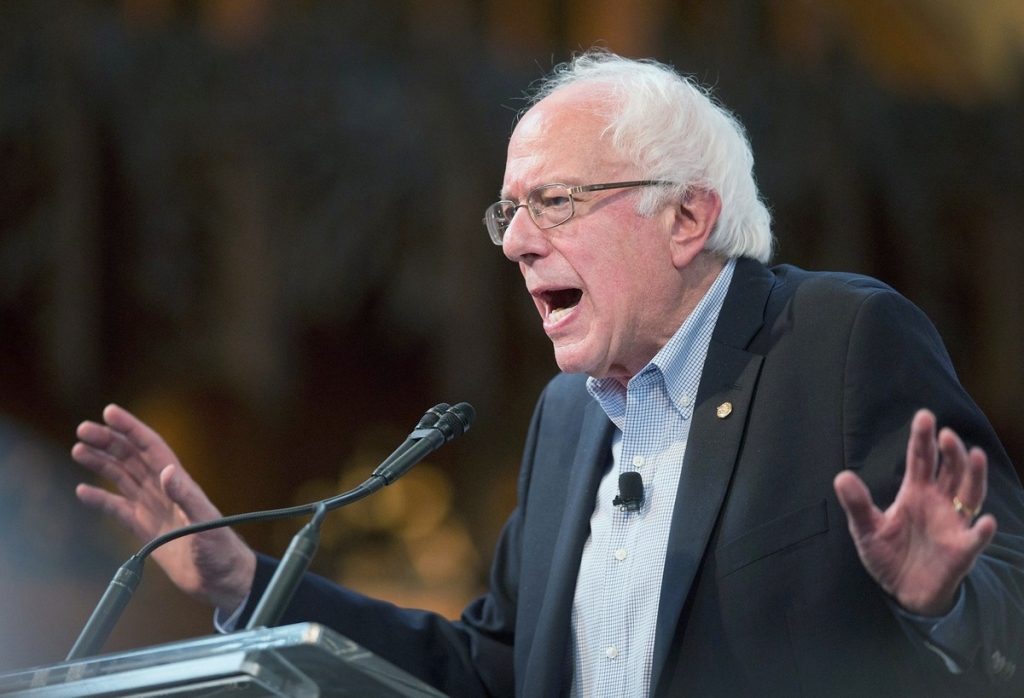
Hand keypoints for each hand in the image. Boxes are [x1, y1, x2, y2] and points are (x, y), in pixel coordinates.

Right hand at [72, 404, 256, 612]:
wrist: (221, 580)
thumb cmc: (221, 550)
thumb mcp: (206, 522)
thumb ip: (187, 496)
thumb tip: (167, 472)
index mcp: (179, 482)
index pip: (151, 447)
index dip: (131, 428)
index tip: (109, 412)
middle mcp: (164, 491)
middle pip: (132, 458)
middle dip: (109, 441)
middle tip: (83, 429)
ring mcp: (154, 509)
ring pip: (122, 478)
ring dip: (101, 463)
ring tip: (78, 450)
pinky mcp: (146, 529)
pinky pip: (118, 509)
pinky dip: (100, 500)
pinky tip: (83, 491)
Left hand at [834, 409, 996, 615]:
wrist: (903, 590)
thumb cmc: (888, 554)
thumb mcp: (866, 529)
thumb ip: (857, 504)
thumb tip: (842, 477)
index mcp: (914, 493)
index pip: (921, 460)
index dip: (923, 439)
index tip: (925, 416)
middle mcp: (938, 503)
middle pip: (949, 471)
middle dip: (950, 452)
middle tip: (946, 434)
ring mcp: (953, 525)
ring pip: (969, 495)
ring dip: (974, 476)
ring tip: (975, 455)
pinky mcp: (961, 551)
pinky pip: (974, 539)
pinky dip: (981, 531)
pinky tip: (984, 520)